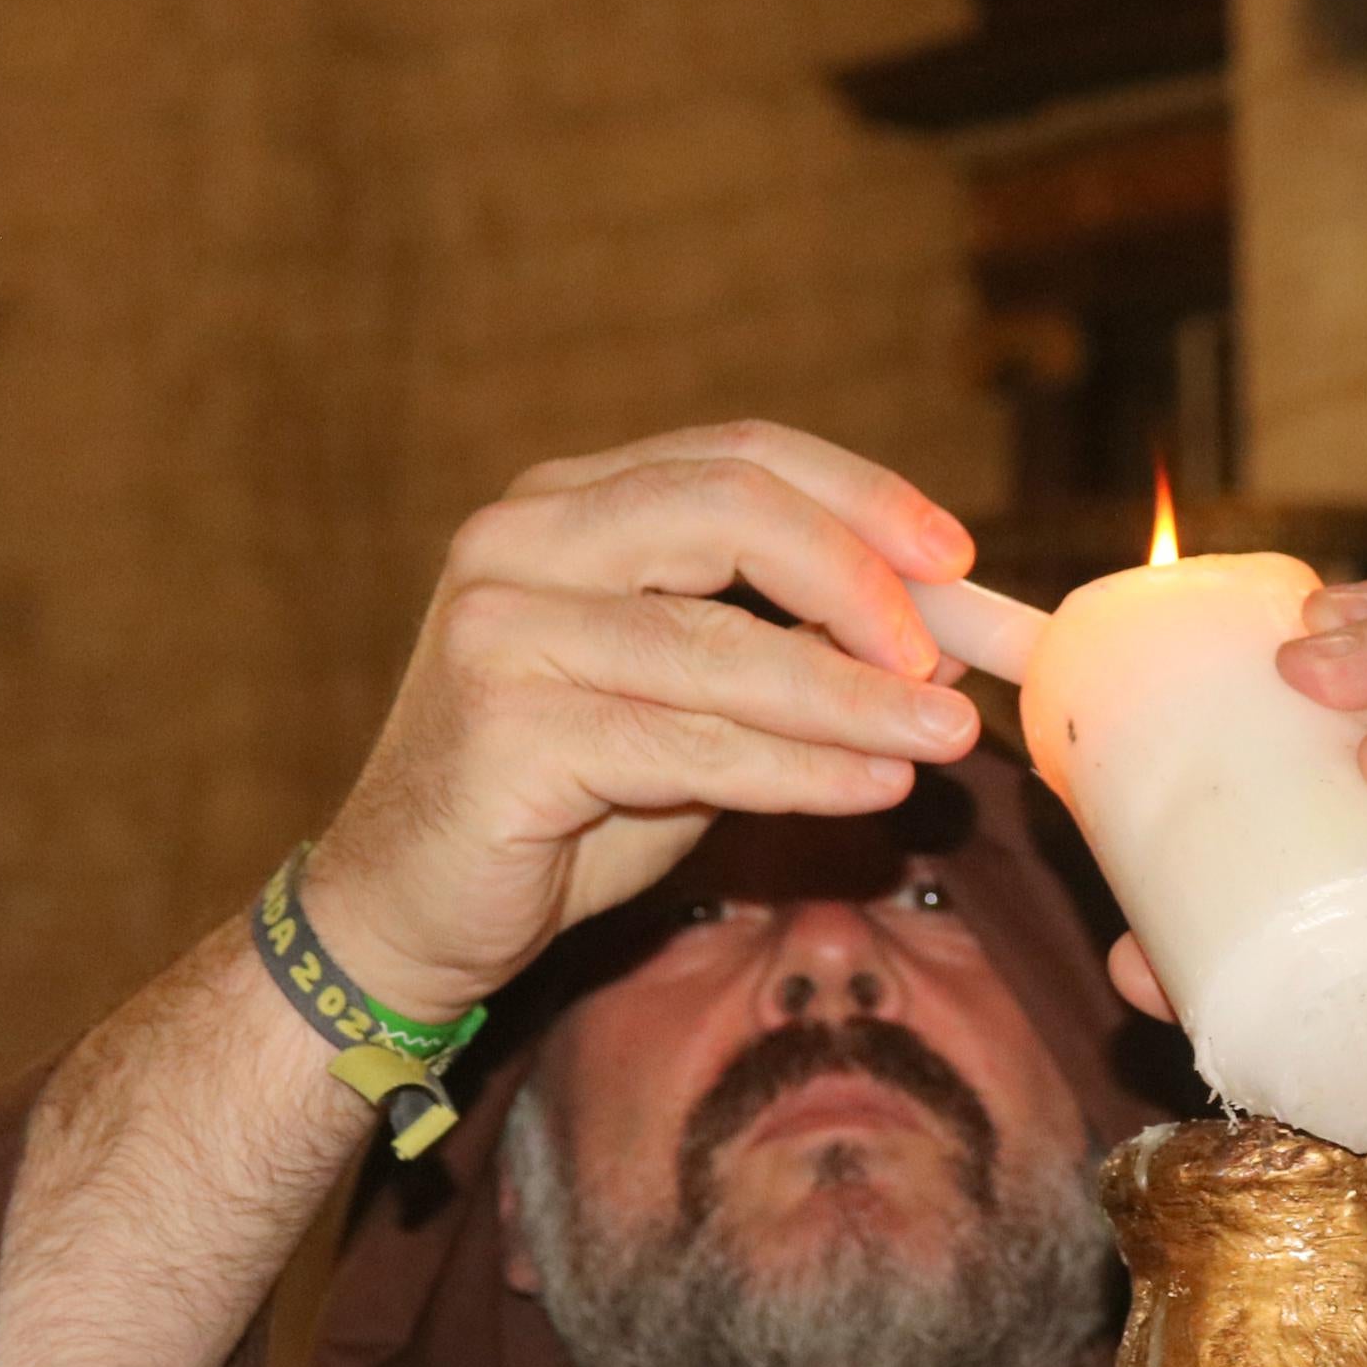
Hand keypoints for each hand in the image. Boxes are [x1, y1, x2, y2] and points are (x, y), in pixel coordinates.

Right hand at [299, 423, 983, 1023]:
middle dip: (859, 579)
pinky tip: (872, 787)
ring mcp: (500, 628)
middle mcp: (521, 540)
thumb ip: (786, 656)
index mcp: (565, 505)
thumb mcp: (690, 706)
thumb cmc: (559, 805)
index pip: (735, 456)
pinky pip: (688, 745)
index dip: (861, 497)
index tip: (957, 558)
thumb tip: (939, 636)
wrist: (410, 911)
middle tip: (945, 656)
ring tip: (946, 735)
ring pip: (720, 645)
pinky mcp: (503, 731)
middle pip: (728, 510)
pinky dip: (798, 767)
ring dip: (853, 695)